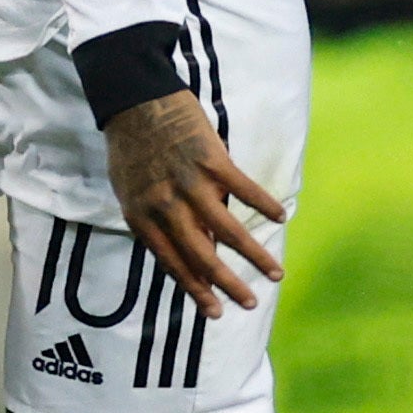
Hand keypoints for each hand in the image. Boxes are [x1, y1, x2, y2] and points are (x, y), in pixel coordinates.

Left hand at [103, 88, 287, 319]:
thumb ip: (159, 221)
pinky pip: (243, 188)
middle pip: (202, 256)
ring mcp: (190, 183)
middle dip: (228, 285)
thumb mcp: (133, 192)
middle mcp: (166, 206)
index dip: (196, 290)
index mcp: (142, 218)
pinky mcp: (211, 158)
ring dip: (255, 254)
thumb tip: (196, 247)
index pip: (173, 264)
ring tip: (276, 273)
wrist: (134, 100)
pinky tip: (281, 217)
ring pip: (228, 229)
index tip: (216, 313)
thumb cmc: (131, 148)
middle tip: (250, 304)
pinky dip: (264, 203)